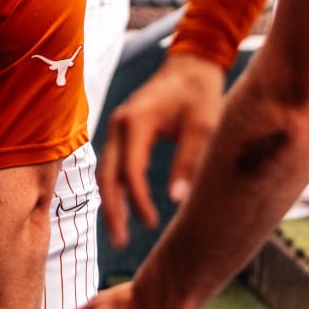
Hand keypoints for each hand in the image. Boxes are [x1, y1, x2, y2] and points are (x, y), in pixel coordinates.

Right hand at [100, 52, 223, 246]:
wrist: (190, 66)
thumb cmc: (199, 94)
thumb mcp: (202, 127)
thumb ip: (189, 162)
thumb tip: (177, 199)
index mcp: (136, 121)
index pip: (130, 170)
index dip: (139, 201)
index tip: (152, 223)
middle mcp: (119, 124)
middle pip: (107, 175)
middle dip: (112, 210)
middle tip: (120, 242)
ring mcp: (117, 127)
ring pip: (106, 171)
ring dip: (111, 201)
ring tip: (120, 232)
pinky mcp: (122, 132)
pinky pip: (113, 164)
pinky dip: (116, 187)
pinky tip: (126, 207)